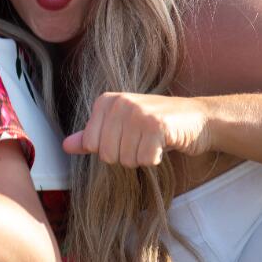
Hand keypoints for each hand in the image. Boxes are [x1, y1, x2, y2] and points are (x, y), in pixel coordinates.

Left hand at [62, 93, 211, 166]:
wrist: (197, 119)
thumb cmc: (156, 125)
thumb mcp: (121, 127)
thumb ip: (92, 136)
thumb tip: (65, 146)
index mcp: (105, 101)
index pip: (91, 144)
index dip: (110, 149)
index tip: (127, 137)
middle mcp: (119, 102)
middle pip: (107, 155)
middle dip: (127, 156)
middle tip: (143, 141)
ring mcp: (137, 112)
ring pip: (126, 160)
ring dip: (142, 158)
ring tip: (153, 141)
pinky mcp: (157, 125)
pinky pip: (145, 160)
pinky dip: (156, 159)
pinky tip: (164, 144)